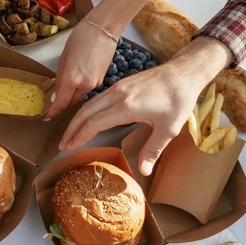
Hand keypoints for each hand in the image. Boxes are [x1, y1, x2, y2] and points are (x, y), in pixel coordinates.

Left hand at [44, 14, 117, 119]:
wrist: (103, 29)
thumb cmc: (80, 37)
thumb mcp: (64, 57)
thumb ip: (59, 78)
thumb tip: (55, 95)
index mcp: (72, 79)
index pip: (60, 103)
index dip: (53, 112)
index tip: (46, 117)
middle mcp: (84, 85)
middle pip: (70, 102)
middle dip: (62, 101)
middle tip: (54, 96)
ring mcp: (95, 83)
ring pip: (79, 96)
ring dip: (72, 93)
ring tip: (68, 81)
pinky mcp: (102, 80)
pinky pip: (87, 89)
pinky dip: (81, 87)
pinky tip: (79, 75)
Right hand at [59, 37, 230, 172]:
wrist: (183, 73)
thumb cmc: (178, 99)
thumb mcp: (169, 128)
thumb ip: (153, 149)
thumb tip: (143, 171)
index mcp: (126, 106)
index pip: (94, 122)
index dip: (79, 136)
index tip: (68, 147)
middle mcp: (117, 95)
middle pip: (85, 112)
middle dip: (71, 129)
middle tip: (62, 144)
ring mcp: (118, 87)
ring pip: (90, 103)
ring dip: (78, 119)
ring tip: (70, 134)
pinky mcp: (122, 85)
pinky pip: (98, 98)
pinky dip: (87, 111)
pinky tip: (88, 119)